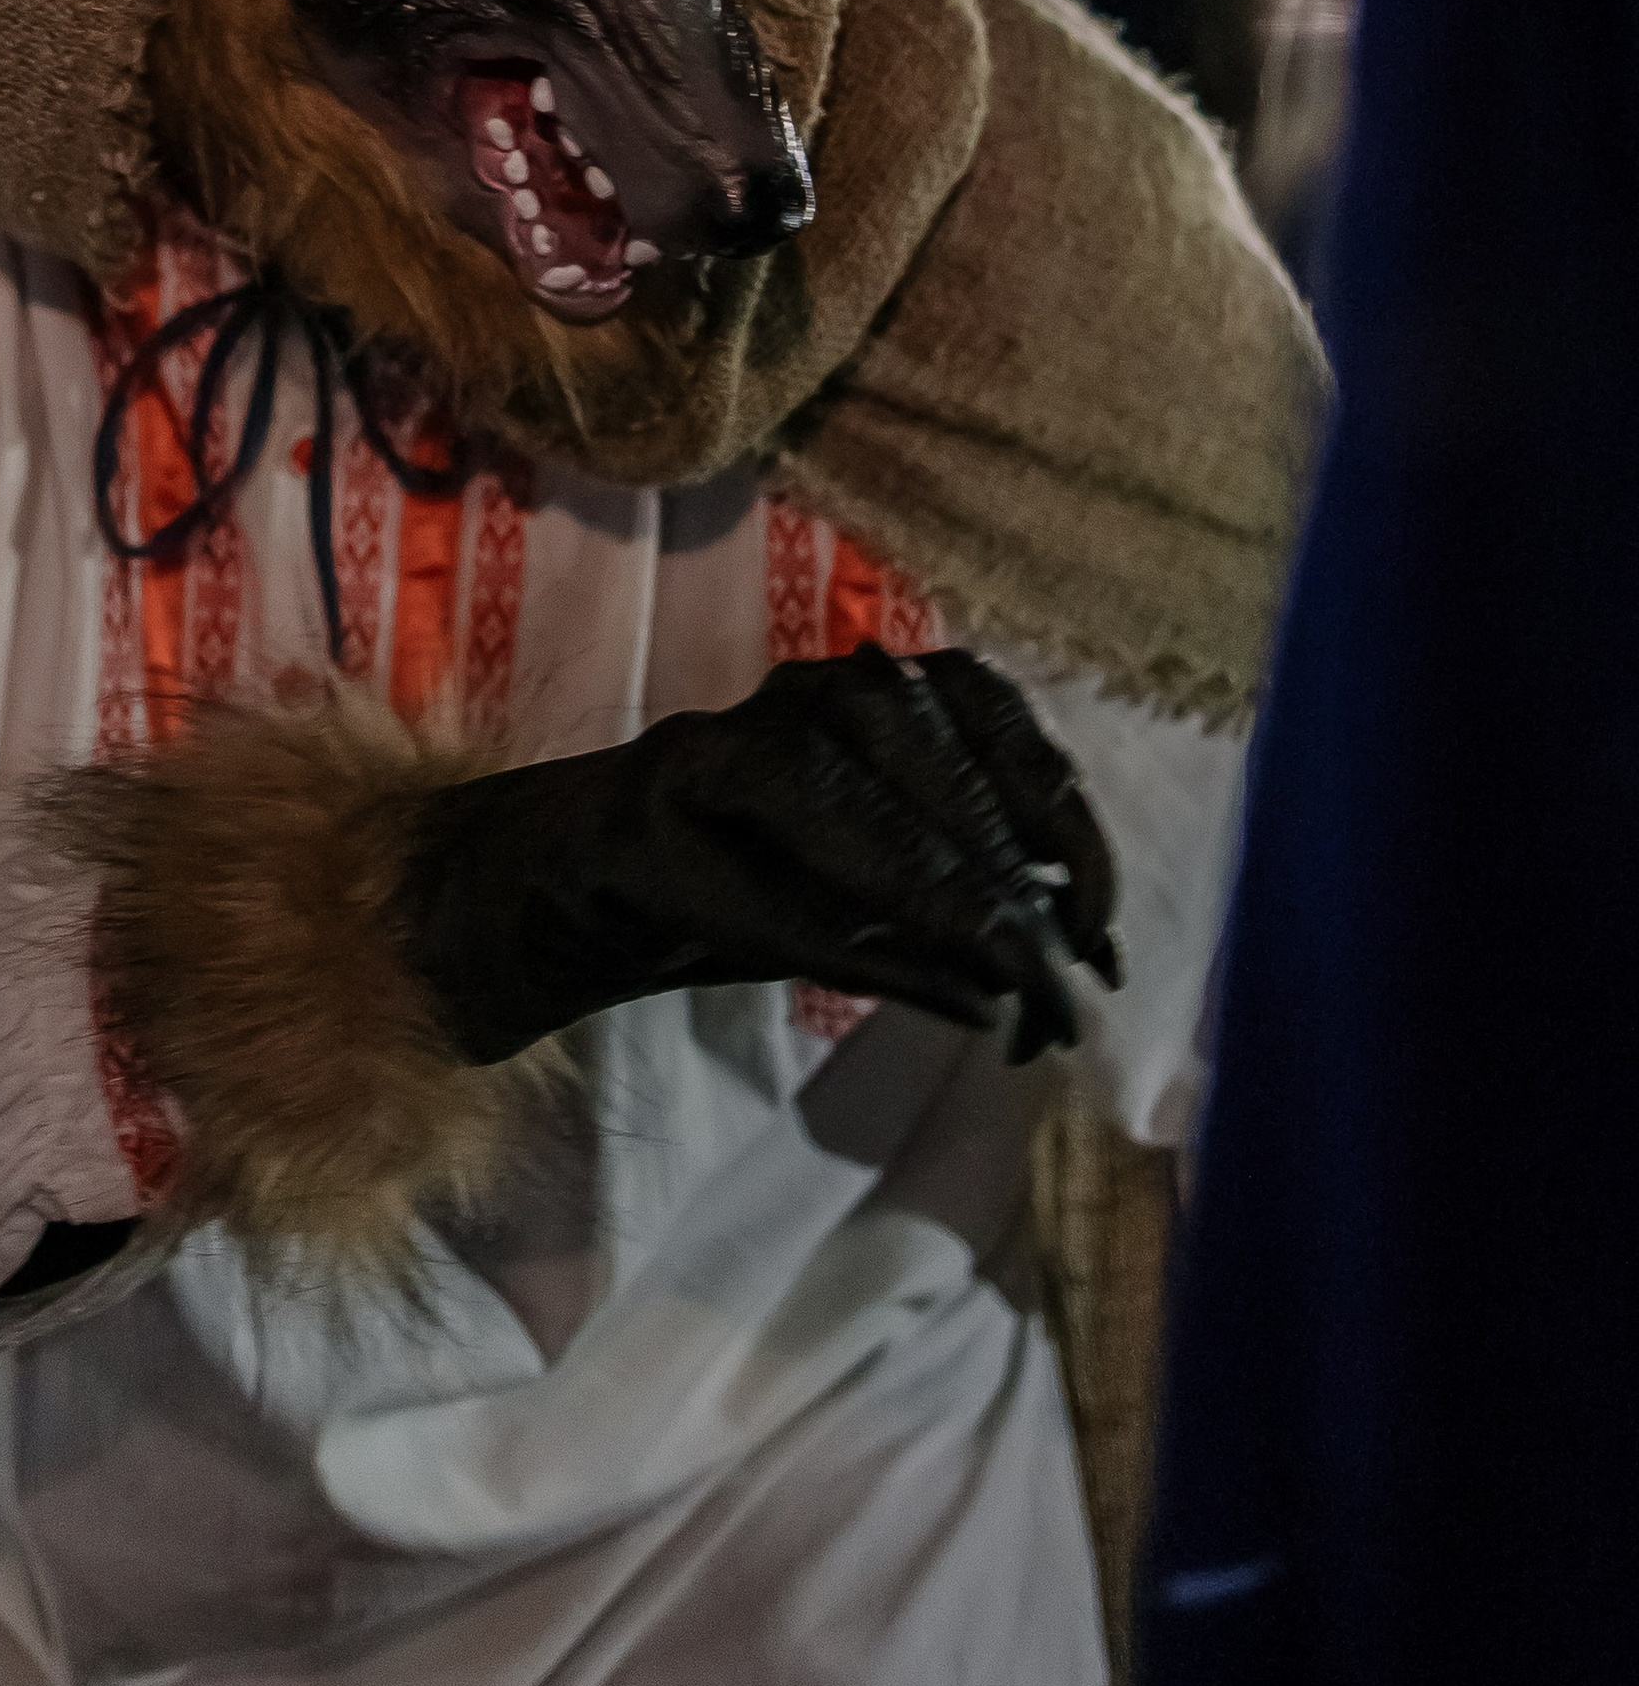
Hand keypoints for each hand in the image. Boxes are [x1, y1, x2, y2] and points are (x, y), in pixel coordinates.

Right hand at [394, 640, 1117, 1066]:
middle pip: (937, 754)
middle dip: (1011, 874)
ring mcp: (730, 733)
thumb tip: (1080, 960)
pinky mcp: (661, 796)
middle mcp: (812, 686)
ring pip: (858, 804)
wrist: (583, 891)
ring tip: (1002, 979)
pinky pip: (771, 873)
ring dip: (944, 899)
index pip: (993, 714)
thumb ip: (966, 904)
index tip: (1102, 927)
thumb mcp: (880, 898)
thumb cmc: (747, 882)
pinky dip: (860, 941)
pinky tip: (936, 998)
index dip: (1063, 819)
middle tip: (1061, 977)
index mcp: (876, 687)